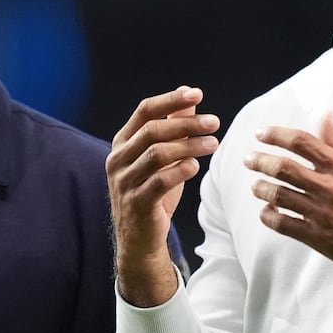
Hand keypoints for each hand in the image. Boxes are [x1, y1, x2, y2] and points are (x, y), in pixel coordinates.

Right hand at [106, 86, 220, 305]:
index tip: (196, 93)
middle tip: (214, 122)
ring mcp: (124, 182)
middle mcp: (118, 160)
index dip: (171, 100)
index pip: (144, 111)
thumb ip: (174, 129)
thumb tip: (190, 99)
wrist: (140, 239)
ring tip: (213, 144)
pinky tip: (195, 167)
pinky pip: (160, 181)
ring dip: (189, 145)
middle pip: (152, 130)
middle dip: (186, 123)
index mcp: (122, 143)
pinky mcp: (136, 203)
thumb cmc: (153, 194)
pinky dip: (180, 171)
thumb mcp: (164, 159)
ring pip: (157, 153)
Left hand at [245, 111, 332, 273]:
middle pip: (284, 168)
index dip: (277, 135)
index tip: (262, 134)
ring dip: (261, 188)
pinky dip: (269, 216)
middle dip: (260, 161)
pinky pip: (283, 224)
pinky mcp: (318, 237)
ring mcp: (321, 213)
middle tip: (249, 159)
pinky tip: (267, 211)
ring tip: (256, 185)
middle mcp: (329, 187)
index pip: (302, 142)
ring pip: (279, 195)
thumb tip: (326, 116)